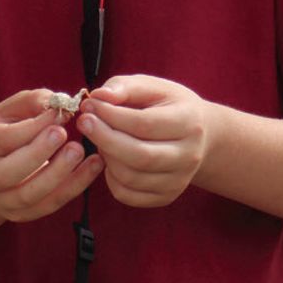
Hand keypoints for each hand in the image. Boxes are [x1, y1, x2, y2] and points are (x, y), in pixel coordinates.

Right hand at [0, 89, 103, 222]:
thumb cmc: (3, 129)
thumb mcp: (11, 109)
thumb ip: (34, 102)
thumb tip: (60, 104)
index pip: (3, 139)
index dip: (33, 127)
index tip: (59, 114)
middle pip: (7, 173)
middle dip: (39, 154)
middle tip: (64, 135)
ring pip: (28, 195)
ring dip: (58, 174)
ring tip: (80, 151)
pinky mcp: (17, 214)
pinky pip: (47, 206)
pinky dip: (72, 188)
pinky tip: (91, 168)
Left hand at [77, 75, 215, 207]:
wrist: (198, 135)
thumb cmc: (166, 105)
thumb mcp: (151, 86)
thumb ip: (124, 87)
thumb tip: (98, 97)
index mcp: (188, 123)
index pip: (144, 124)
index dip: (111, 115)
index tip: (89, 105)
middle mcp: (189, 156)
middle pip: (140, 156)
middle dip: (104, 138)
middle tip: (84, 122)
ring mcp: (179, 180)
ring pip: (130, 177)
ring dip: (106, 157)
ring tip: (100, 139)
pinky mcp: (166, 196)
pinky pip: (127, 194)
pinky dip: (110, 178)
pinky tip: (110, 159)